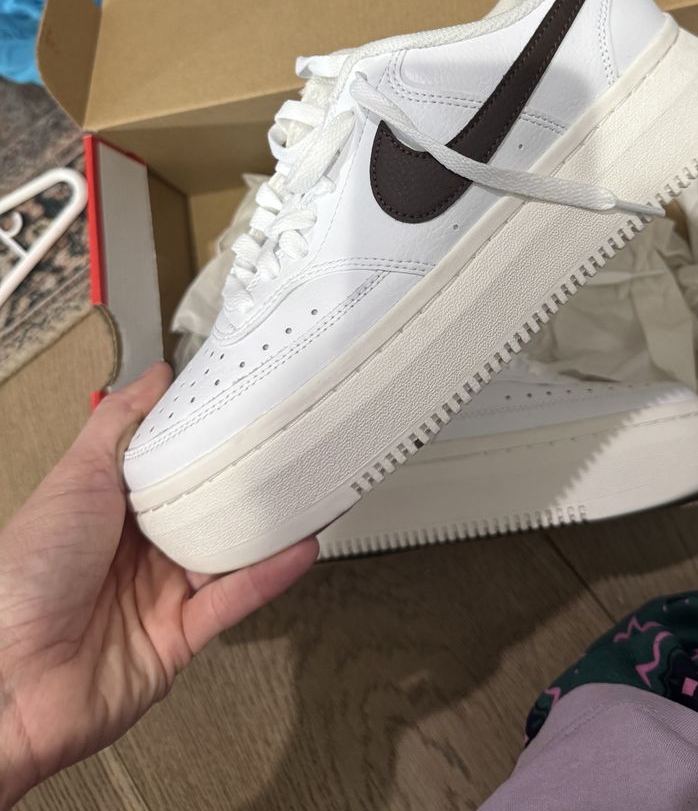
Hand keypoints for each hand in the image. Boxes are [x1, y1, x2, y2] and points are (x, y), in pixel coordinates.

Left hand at [0, 364, 316, 807]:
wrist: (8, 681)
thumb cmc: (20, 579)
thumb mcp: (74, 477)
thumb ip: (117, 424)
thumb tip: (153, 377)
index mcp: (109, 507)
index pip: (171, 462)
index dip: (206, 436)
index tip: (243, 404)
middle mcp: (136, 549)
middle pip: (205, 507)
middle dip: (245, 480)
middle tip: (288, 442)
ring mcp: (159, 593)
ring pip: (228, 552)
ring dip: (267, 528)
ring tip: (308, 490)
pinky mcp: (179, 637)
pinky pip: (233, 600)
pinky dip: (268, 576)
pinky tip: (297, 549)